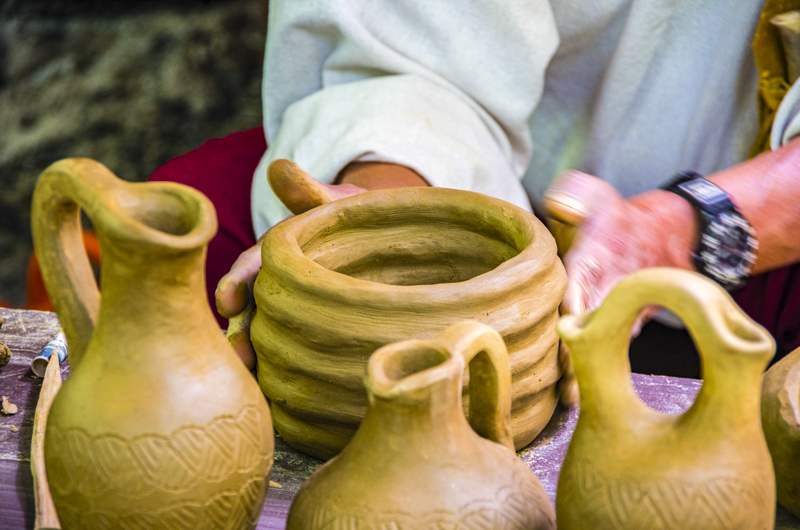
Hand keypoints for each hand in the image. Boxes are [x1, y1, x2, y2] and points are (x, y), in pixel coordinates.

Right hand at [217, 160, 425, 367]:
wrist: (389, 242)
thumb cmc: (357, 220)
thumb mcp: (336, 204)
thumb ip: (308, 193)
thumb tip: (279, 166)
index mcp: (279, 257)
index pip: (252, 269)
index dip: (237, 283)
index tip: (226, 300)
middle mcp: (282, 287)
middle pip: (255, 311)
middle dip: (243, 332)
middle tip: (239, 357)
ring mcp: (299, 312)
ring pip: (273, 336)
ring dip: (262, 358)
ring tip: (258, 383)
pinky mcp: (317, 334)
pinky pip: (300, 353)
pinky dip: (291, 371)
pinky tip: (290, 396)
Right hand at [543, 170, 696, 405]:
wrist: (656, 236)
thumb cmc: (622, 217)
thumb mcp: (601, 198)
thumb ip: (580, 195)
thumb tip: (561, 201)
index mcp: (576, 266)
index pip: (569, 286)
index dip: (569, 306)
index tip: (567, 326)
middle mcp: (580, 293)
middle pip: (568, 325)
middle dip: (564, 352)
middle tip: (562, 380)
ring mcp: (595, 313)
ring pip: (582, 345)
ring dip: (577, 371)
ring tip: (573, 399)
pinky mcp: (614, 327)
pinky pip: (603, 351)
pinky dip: (594, 373)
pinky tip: (587, 400)